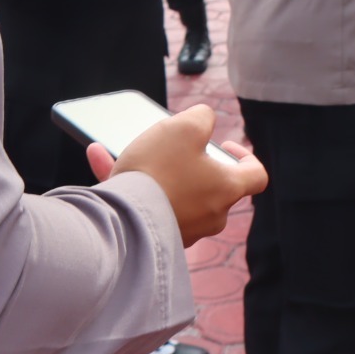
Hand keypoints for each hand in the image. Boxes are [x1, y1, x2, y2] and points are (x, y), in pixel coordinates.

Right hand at [88, 104, 267, 247]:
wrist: (120, 221)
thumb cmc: (159, 171)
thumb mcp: (185, 127)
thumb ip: (202, 117)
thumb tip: (204, 119)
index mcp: (227, 190)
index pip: (255, 176)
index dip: (245, 156)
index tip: (225, 145)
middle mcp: (210, 215)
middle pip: (211, 184)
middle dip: (193, 162)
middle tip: (175, 147)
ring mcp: (183, 229)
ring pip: (172, 191)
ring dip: (153, 168)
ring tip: (129, 147)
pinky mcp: (153, 236)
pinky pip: (146, 204)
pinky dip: (129, 183)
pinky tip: (99, 156)